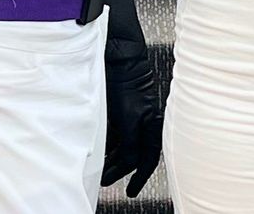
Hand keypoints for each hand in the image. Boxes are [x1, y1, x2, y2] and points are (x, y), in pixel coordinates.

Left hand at [100, 64, 162, 197]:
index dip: (139, 177)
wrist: (119, 61)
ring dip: (112, 159)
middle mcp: (145, 125)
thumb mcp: (130, 119)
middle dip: (119, 169)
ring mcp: (132, 120)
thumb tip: (128, 163)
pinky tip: (99, 154)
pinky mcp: (119, 114)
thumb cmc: (130, 85)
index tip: (131, 191)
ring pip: (123, 147)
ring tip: (100, 170)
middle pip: (133, 155)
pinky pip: (115, 137)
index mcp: (154, 127)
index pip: (148, 159)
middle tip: (105, 180)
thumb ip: (130, 144)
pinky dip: (108, 147)